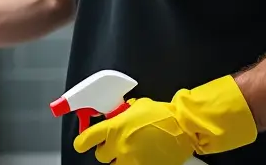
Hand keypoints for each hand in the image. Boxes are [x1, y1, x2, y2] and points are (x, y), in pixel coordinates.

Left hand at [73, 97, 196, 164]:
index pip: (85, 139)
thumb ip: (123, 113)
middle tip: (117, 143)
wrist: (183, 128)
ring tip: (132, 150)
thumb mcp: (137, 106)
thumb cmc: (162, 114)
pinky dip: (134, 163)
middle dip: (107, 149)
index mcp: (114, 128)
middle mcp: (118, 147)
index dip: (82, 141)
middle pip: (100, 155)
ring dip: (120, 158)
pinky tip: (142, 156)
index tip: (82, 142)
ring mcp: (130, 161)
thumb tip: (116, 116)